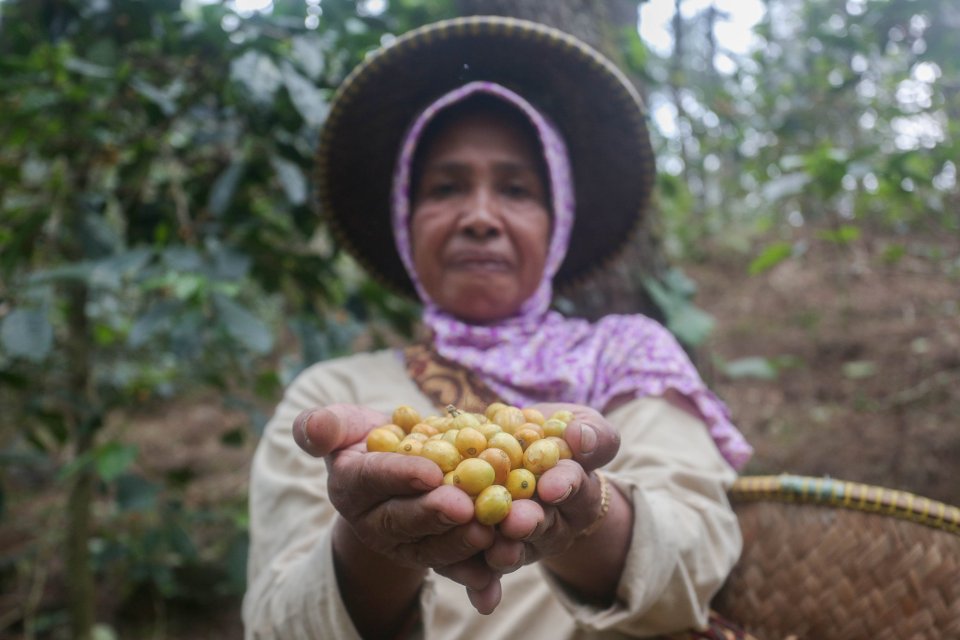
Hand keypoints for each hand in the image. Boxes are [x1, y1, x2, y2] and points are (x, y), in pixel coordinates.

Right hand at [293, 404, 503, 611]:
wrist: (399, 461)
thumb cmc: (369, 437)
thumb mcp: (344, 423)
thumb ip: (324, 424)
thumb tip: (316, 428)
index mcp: (350, 487)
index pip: (373, 478)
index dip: (400, 475)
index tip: (430, 472)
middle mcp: (374, 523)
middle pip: (405, 519)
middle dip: (435, 514)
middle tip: (464, 507)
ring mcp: (405, 545)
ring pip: (433, 547)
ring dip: (461, 545)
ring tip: (488, 533)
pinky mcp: (435, 557)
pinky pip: (455, 569)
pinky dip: (475, 575)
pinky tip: (494, 579)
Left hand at [481, 403, 620, 572]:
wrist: (528, 453)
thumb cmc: (561, 438)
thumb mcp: (584, 428)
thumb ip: (592, 435)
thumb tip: (579, 437)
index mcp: (579, 493)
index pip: (574, 487)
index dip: (564, 485)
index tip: (552, 486)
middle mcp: (554, 523)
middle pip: (543, 524)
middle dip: (530, 523)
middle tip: (517, 521)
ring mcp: (523, 541)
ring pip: (516, 549)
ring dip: (506, 552)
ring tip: (495, 550)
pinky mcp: (492, 552)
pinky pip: (488, 570)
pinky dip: (483, 583)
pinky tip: (480, 597)